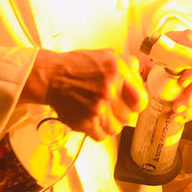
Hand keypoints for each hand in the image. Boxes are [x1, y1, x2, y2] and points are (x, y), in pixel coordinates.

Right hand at [23, 49, 146, 141]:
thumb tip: (137, 71)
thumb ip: (124, 63)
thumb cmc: (76, 65)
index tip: (135, 104)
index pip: (139, 98)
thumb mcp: (104, 55)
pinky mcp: (85, 122)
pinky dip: (99, 132)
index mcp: (116, 74)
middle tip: (115, 110)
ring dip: (111, 124)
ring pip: (116, 129)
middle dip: (123, 113)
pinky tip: (94, 122)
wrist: (52, 76)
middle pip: (128, 116)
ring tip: (104, 117)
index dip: (138, 103)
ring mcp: (97, 109)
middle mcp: (108, 92)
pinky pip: (101, 136)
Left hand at [163, 29, 191, 124]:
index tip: (181, 82)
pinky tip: (181, 117)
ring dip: (191, 108)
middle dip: (191, 97)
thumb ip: (159, 46)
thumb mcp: (166, 39)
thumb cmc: (172, 43)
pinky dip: (191, 112)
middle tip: (177, 107)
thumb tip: (152, 55)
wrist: (182, 45)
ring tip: (175, 115)